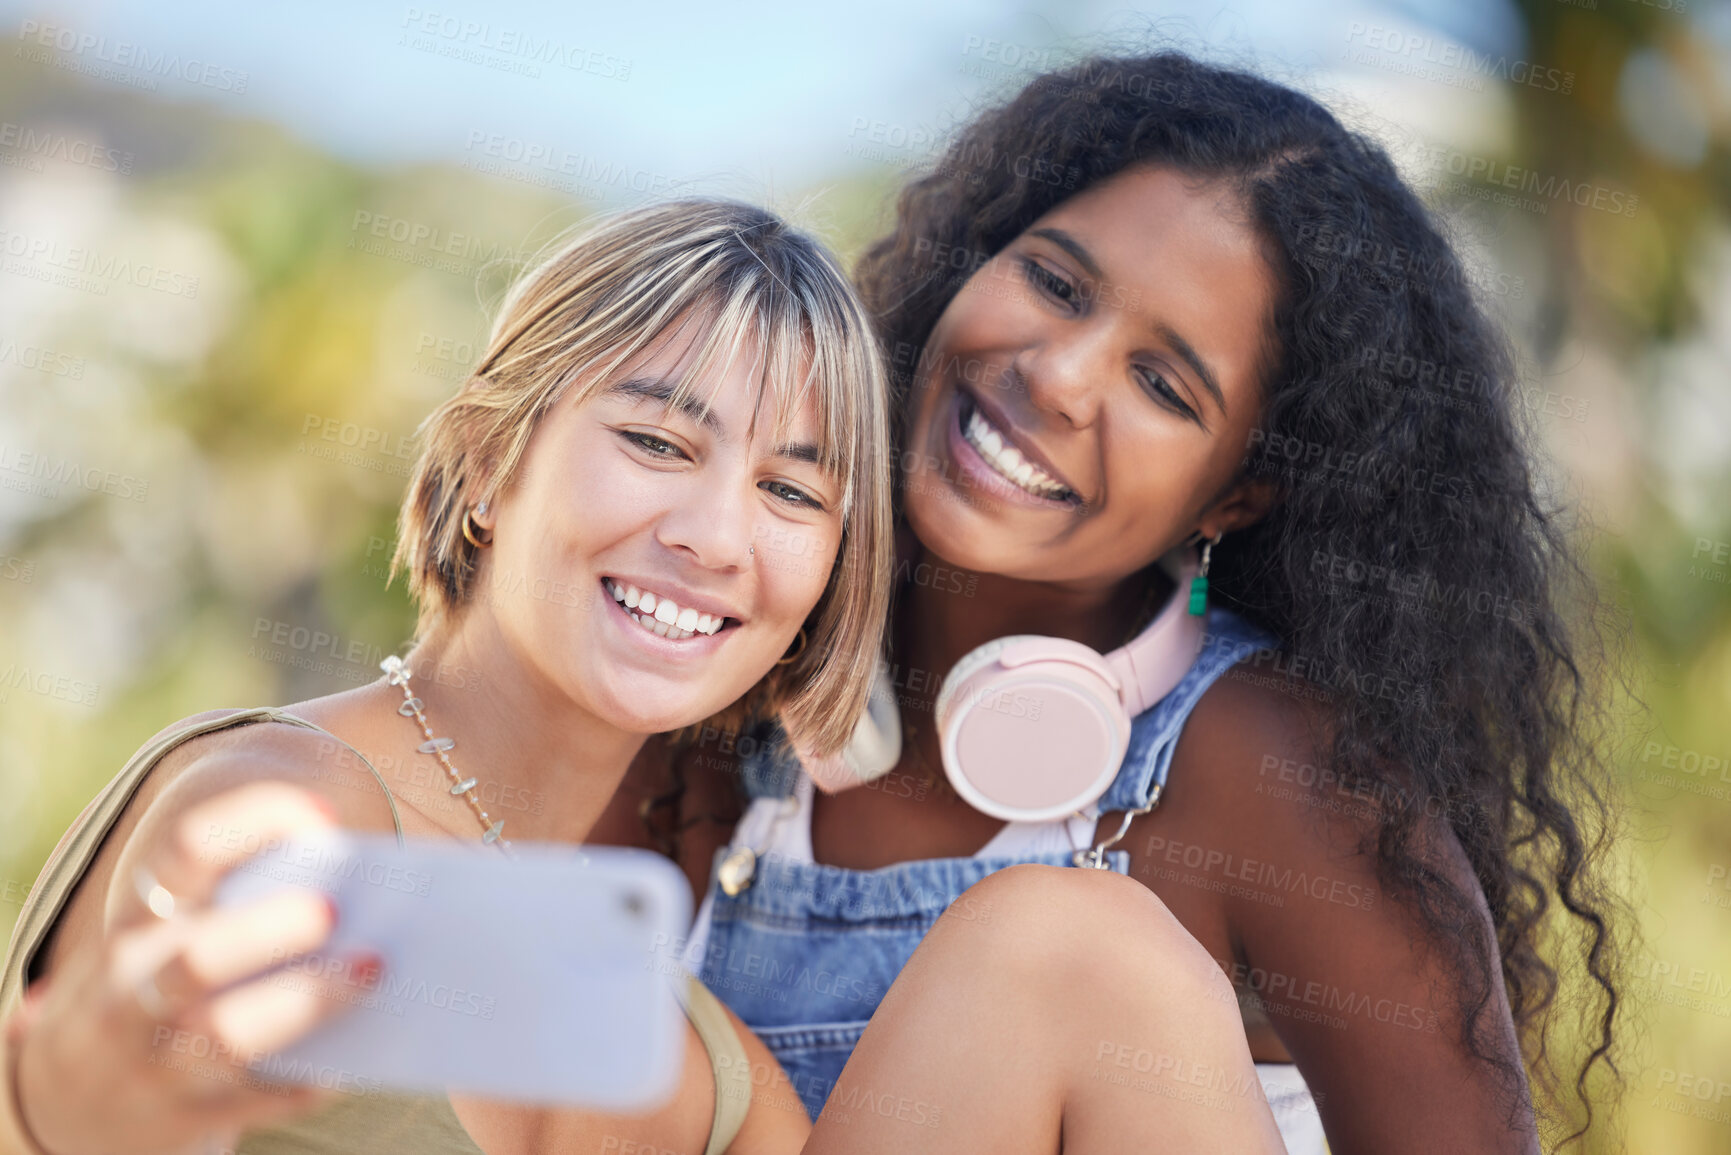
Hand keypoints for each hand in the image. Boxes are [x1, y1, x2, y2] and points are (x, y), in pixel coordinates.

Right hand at [14, 782, 381, 1154]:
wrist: (61, 1105)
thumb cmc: (149, 994)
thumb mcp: (161, 941)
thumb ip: (234, 908)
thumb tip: (357, 889)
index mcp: (137, 923)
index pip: (185, 853)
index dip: (255, 824)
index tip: (322, 818)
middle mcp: (130, 990)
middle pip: (199, 956)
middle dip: (271, 930)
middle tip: (337, 910)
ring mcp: (151, 1062)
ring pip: (226, 1035)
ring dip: (307, 1000)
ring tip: (370, 969)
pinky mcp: (181, 1121)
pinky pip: (257, 1098)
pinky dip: (308, 1079)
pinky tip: (350, 1057)